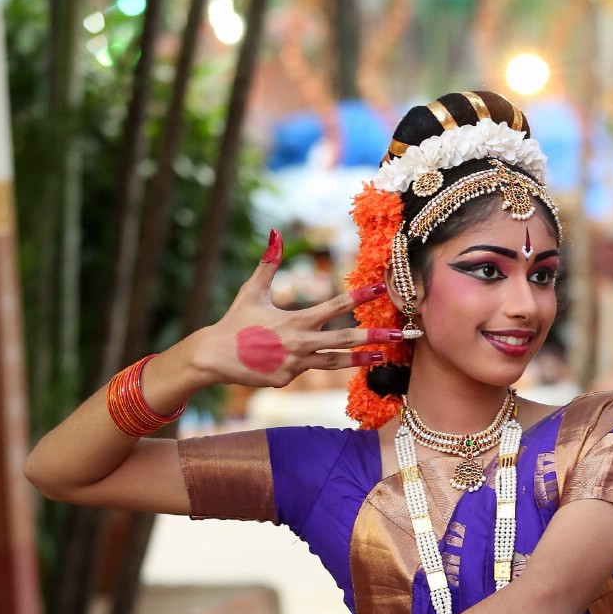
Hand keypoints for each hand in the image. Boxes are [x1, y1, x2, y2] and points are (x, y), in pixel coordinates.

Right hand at [191, 230, 404, 389]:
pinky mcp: (287, 380)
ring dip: (360, 359)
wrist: (214, 356)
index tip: (378, 288)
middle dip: (373, 337)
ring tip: (382, 357)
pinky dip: (306, 364)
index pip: (333, 307)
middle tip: (398, 334)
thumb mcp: (251, 291)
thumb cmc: (234, 322)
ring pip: (334, 362)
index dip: (358, 296)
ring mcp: (295, 366)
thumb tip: (275, 232)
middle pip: (344, 340)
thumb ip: (268, 263)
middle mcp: (299, 344)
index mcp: (294, 320)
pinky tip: (291, 359)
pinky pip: (305, 372)